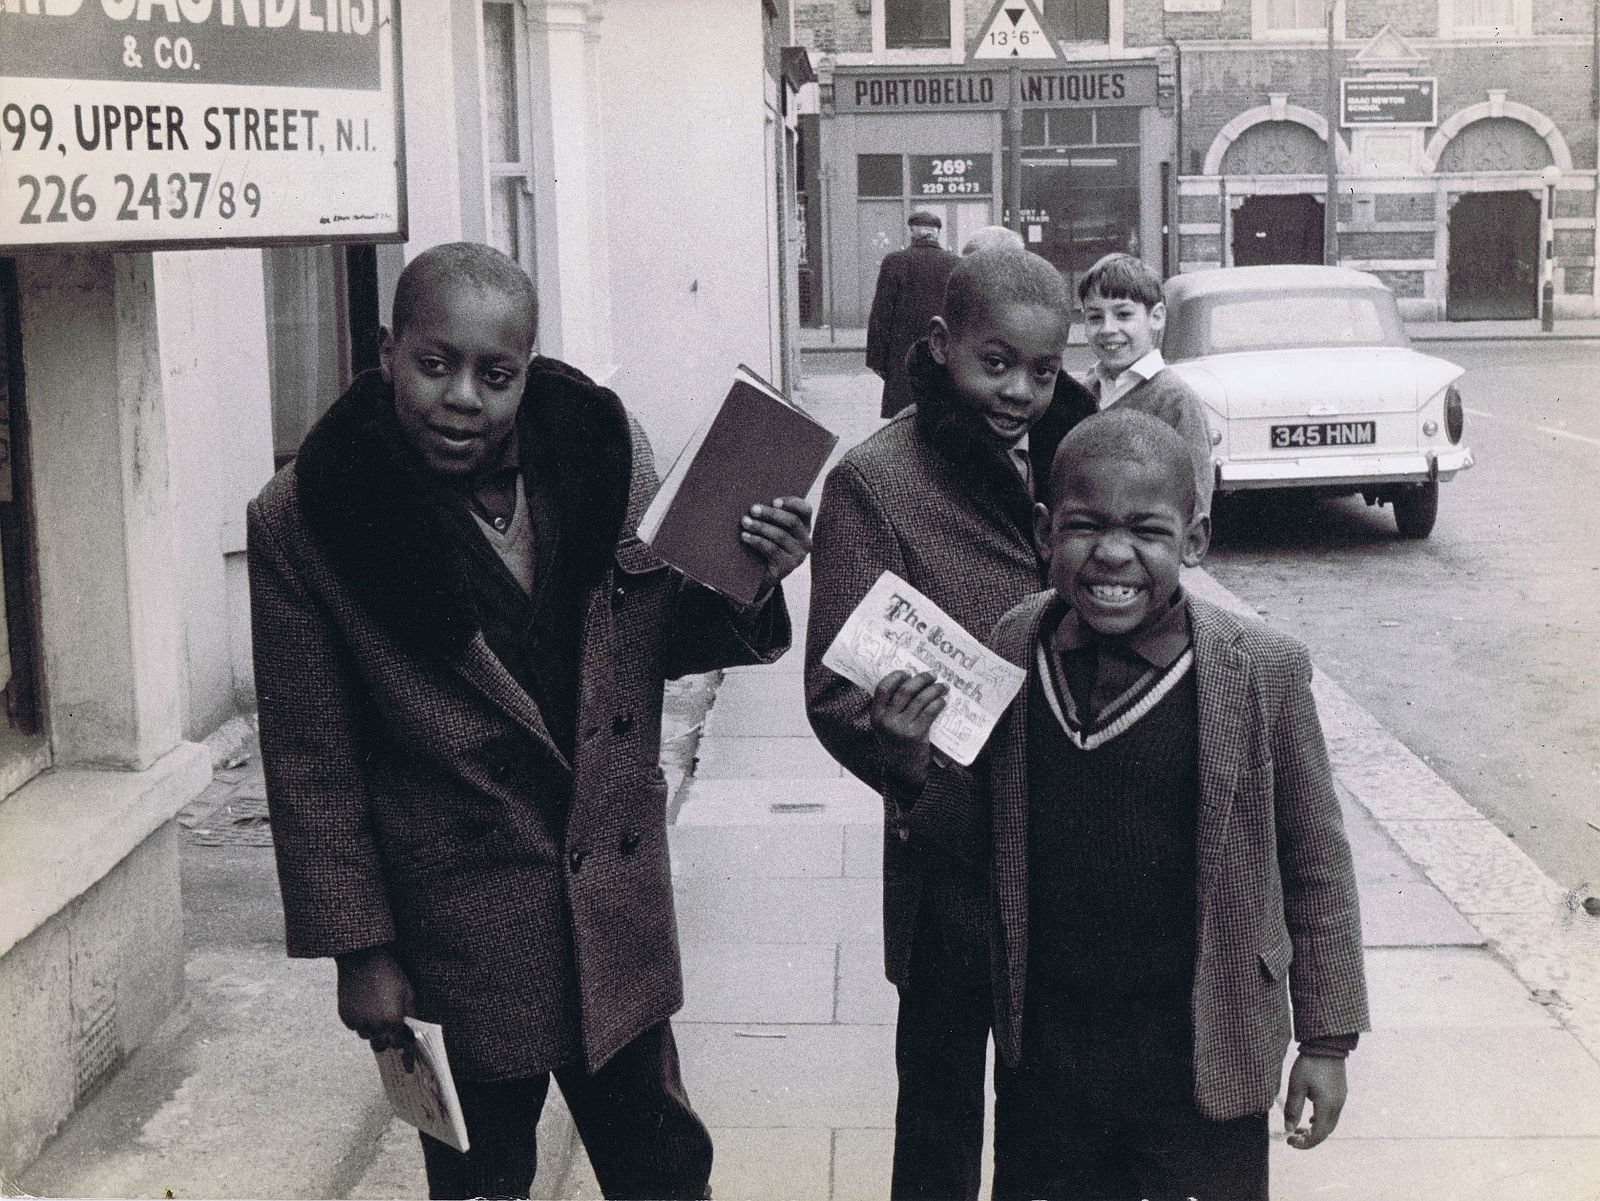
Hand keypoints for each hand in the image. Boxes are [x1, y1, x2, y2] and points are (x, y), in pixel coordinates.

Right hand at [336, 945, 415, 1051]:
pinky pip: (353, 1026)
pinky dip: (358, 1020)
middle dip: (385, 1040)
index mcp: (393, 1020)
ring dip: (371, 1029)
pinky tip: (363, 1005)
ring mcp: (358, 1022)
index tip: (401, 1036)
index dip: (401, 1040)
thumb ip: (411, 1013)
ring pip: (366, 1036)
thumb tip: (412, 1029)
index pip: (398, 1043)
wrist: (362, 959)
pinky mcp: (345, 1017)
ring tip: (374, 1010)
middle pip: (380, 1046)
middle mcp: (375, 1026)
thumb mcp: (407, 990)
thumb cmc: (389, 973)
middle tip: (388, 1028)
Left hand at [741, 497, 813, 589]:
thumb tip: (757, 503)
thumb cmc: (763, 544)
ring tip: (745, 521)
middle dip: (771, 514)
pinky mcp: (787, 566)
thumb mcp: (771, 528)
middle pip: (792, 522)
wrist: (759, 574)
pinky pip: (772, 550)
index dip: (791, 503)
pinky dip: (757, 541)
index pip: (805, 510)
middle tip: (753, 509)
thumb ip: (770, 516)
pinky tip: (745, 536)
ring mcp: (798, 555)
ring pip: (781, 536)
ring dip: (761, 527)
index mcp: (804, 527)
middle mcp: (805, 541)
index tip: (774, 501)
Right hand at [870, 670, 947, 792]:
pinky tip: (942, 701)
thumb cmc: (898, 741)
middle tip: (932, 675)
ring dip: (934, 689)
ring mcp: (900, 728)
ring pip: (919, 699)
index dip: (896, 676)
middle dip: (921, 679)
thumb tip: (910, 680)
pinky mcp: (915, 735)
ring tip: (943, 686)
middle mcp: (886, 721)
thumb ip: (891, 707)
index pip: (883, 688)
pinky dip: (937, 703)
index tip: (908, 672)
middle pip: (905, 690)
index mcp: (876, 715)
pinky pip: (929, 712)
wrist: (905, 769)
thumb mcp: (887, 725)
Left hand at [1284, 1053, 1346, 1149]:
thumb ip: (1293, 1108)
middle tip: (1293, 1138)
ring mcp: (1341, 1100)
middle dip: (1309, 1138)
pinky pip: (1332, 1114)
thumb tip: (1288, 1128)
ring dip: (1315, 1130)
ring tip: (1299, 1129)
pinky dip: (1321, 1120)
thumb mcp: (1296, 1086)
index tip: (1290, 1142)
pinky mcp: (1340, 1093)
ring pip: (1329, 1124)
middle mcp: (1337, 1107)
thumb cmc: (1310, 1064)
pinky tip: (1310, 1117)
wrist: (1327, 1045)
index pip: (1318, 1135)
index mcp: (1327, 1107)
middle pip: (1325, 1132)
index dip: (1304, 1143)